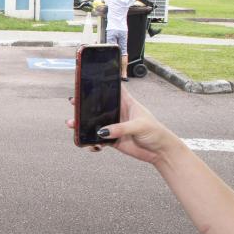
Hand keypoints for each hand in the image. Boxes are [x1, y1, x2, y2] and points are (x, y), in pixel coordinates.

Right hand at [66, 87, 181, 162]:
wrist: (160, 152)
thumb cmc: (156, 132)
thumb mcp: (140, 126)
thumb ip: (121, 128)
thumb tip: (102, 131)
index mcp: (127, 103)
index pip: (113, 90)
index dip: (102, 85)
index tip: (88, 81)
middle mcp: (119, 113)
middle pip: (99, 106)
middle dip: (85, 105)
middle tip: (73, 103)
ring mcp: (114, 127)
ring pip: (95, 123)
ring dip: (83, 124)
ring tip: (73, 125)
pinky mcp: (113, 140)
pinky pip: (98, 139)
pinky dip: (91, 141)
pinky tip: (87, 142)